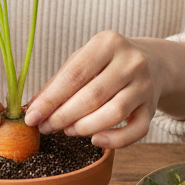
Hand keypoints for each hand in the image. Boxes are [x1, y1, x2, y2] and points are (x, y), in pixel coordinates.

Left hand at [23, 32, 184, 148]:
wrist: (152, 63)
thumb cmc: (107, 64)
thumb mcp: (83, 60)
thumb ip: (59, 82)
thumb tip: (32, 109)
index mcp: (109, 43)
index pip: (75, 75)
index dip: (51, 99)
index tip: (32, 117)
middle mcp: (131, 61)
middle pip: (92, 96)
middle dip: (63, 116)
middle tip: (46, 127)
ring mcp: (145, 85)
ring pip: (113, 113)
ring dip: (84, 127)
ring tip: (68, 130)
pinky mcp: (153, 107)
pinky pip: (135, 131)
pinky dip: (114, 141)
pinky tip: (96, 140)